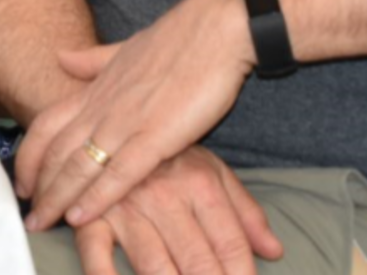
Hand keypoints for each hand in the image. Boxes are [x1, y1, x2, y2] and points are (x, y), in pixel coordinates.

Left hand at [16, 0, 255, 231]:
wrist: (217, 29)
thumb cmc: (179, 40)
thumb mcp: (126, 49)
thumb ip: (93, 60)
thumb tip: (60, 57)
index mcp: (96, 88)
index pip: (47, 124)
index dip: (31, 154)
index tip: (22, 180)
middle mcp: (102, 106)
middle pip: (55, 151)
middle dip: (39, 186)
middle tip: (29, 215)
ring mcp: (126, 121)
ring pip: (78, 165)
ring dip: (58, 197)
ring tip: (44, 223)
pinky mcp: (156, 136)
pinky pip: (119, 173)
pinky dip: (97, 196)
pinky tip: (81, 216)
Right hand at [64, 147, 281, 274]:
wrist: (110, 108)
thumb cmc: (166, 150)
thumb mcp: (212, 170)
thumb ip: (245, 213)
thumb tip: (275, 252)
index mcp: (198, 182)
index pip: (231, 245)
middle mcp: (164, 195)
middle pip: (199, 262)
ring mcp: (126, 206)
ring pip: (155, 266)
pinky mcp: (91, 214)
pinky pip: (96, 254)